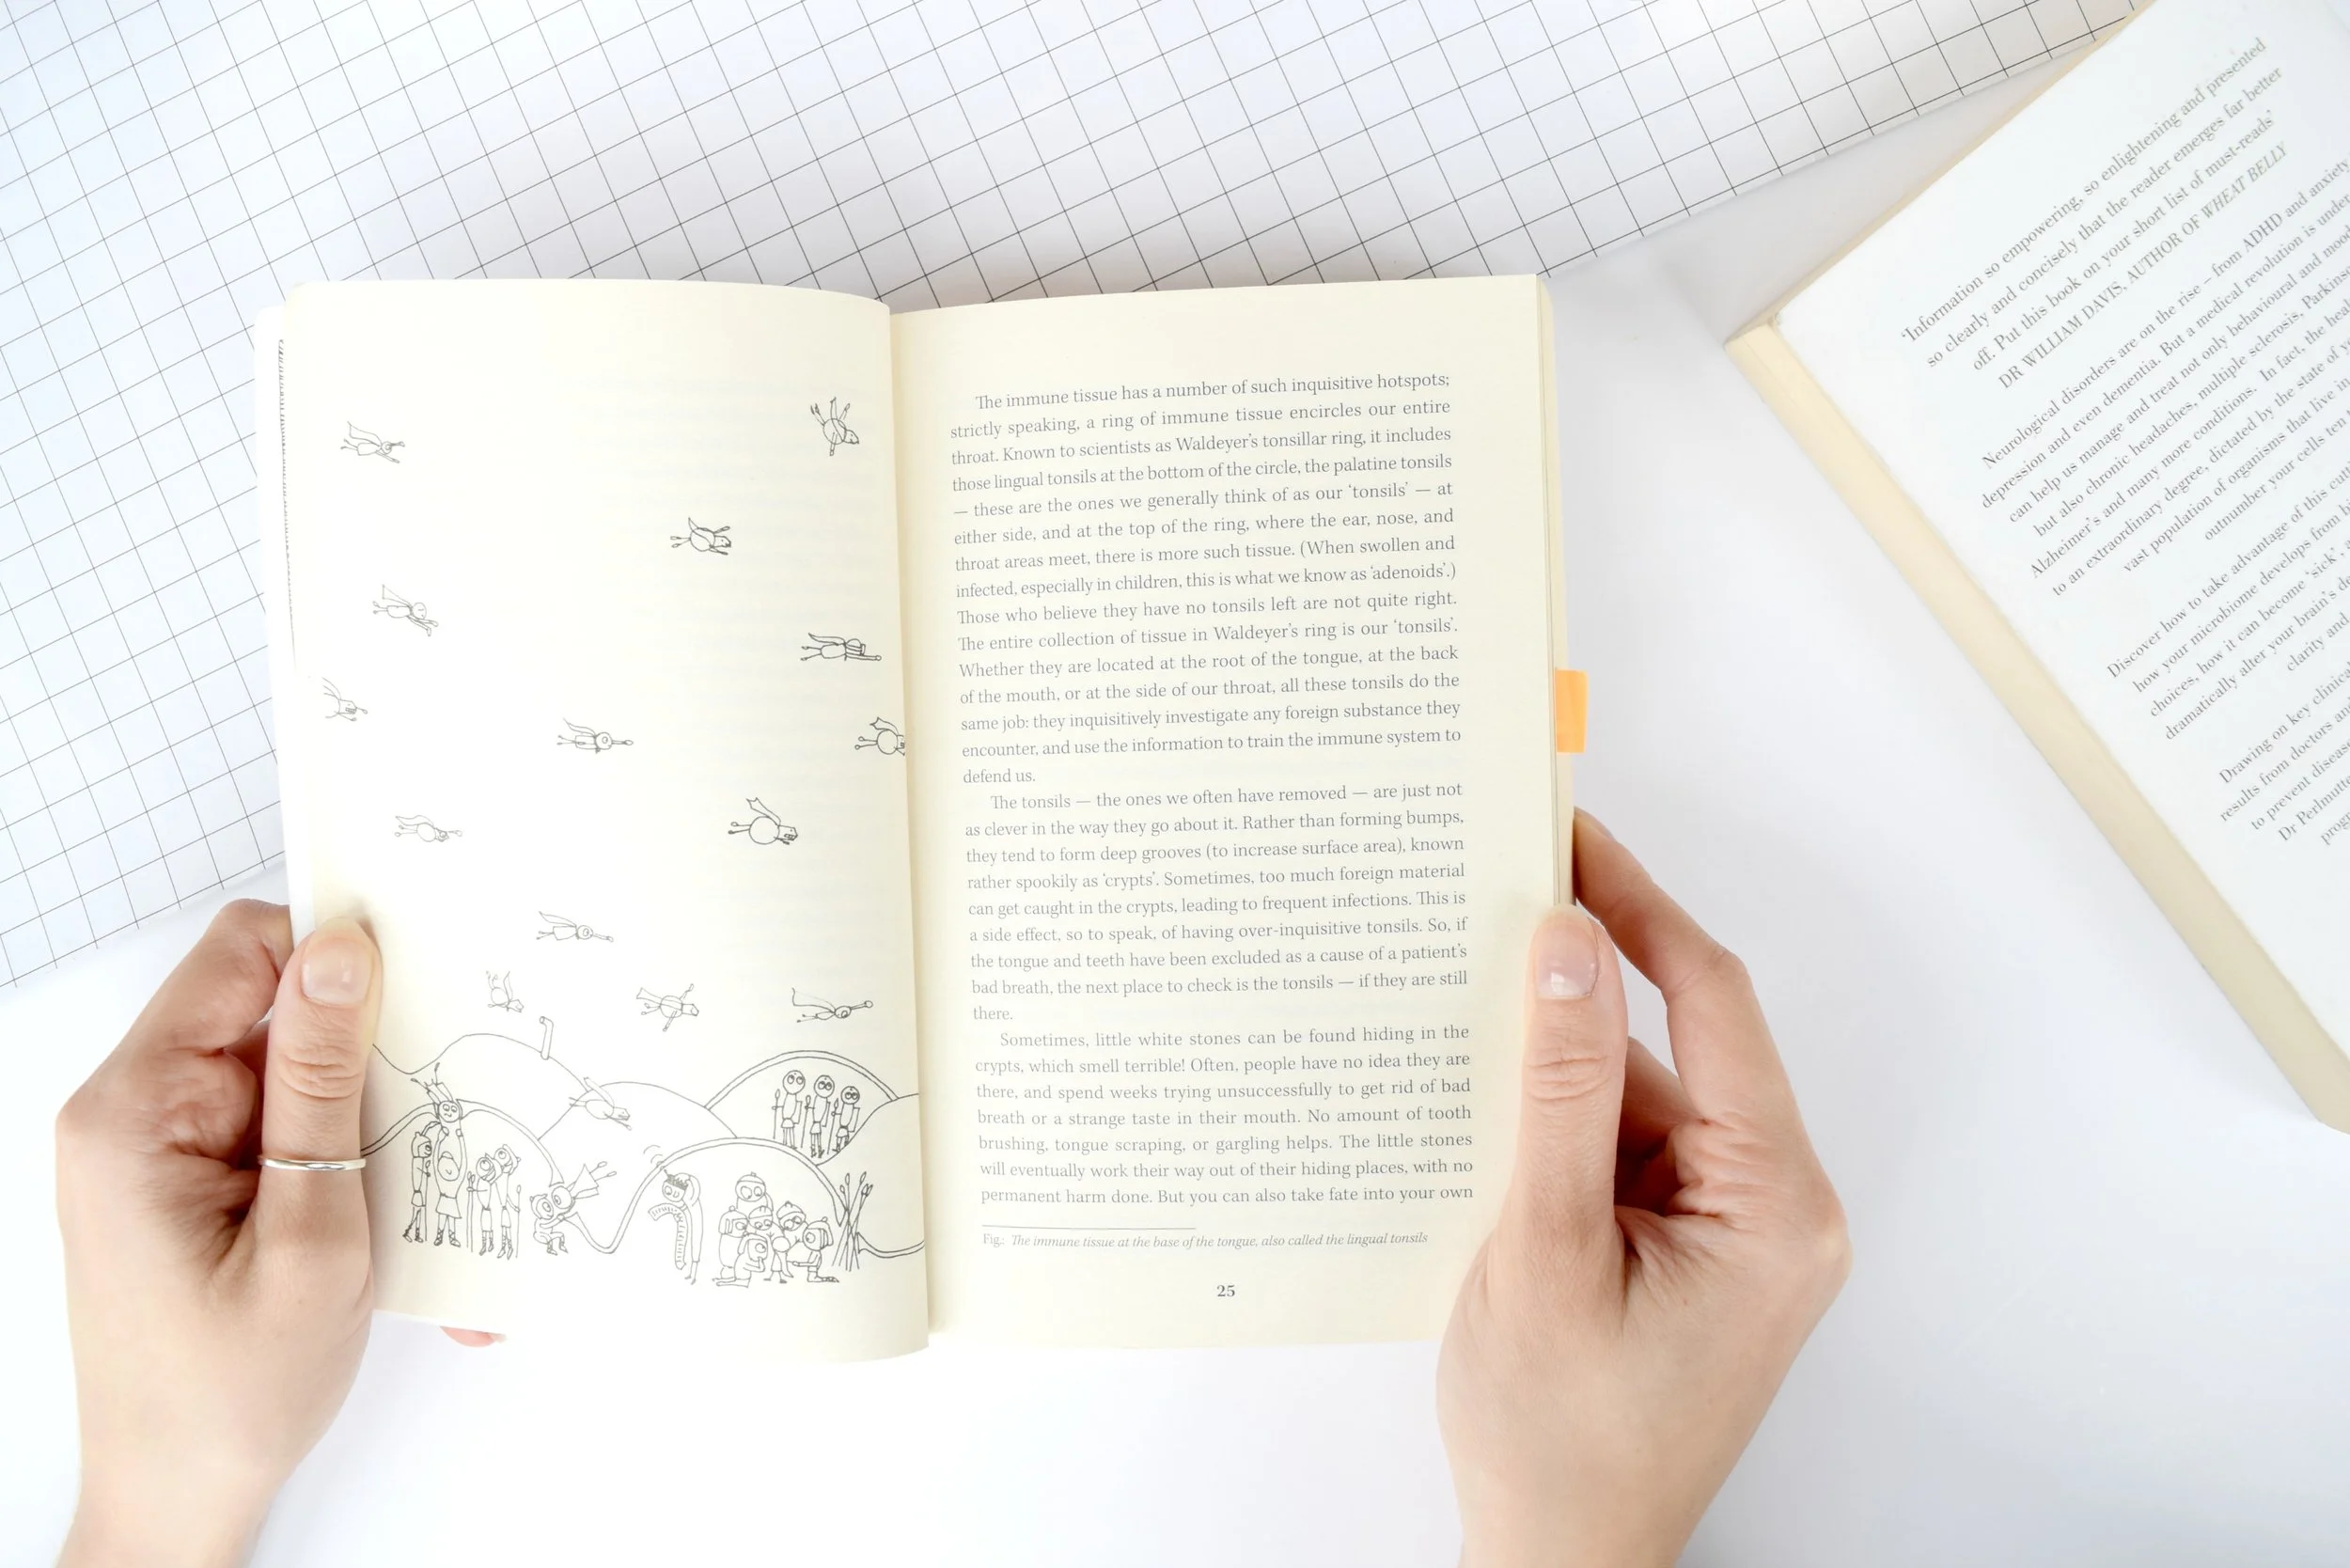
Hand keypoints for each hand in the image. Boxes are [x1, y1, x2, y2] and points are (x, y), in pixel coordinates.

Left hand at [54, 901, 383, 1566]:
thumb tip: (342, 949)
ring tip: (405, 1192)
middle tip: (432, 1111)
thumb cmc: (230, 1394)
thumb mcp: (309, 1235)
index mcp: (135, 1110)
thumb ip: (321, 1082)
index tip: (421, 988)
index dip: (335, 954)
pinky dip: (340, 1156)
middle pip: (270, 1005)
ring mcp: (158, 1144)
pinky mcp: (187, 1175)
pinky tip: (377, 1219)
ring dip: (359, 1114)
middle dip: (362, 1047)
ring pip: (289, 1065)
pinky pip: (280, 1121)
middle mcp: (132, 1110)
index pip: (240, 954)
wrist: (176, 1496)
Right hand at [1438, 813, 1850, 1567]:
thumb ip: (1559, 1089)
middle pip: (1679, 1043)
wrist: (1559, 1561)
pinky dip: (1553, 1123)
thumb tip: (1568, 941)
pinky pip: (1622, 1146)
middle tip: (1495, 893)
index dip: (1638, 906)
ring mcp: (1731, 1230)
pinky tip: (1476, 1107)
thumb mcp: (1544, 1248)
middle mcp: (1774, 1206)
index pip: (1712, 1005)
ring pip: (1641, 1094)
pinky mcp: (1686, 1249)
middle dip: (1583, 980)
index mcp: (1774, 1204)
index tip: (1569, 835)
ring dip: (1554, 1061)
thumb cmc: (1559, 1440)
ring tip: (1454, 1012)